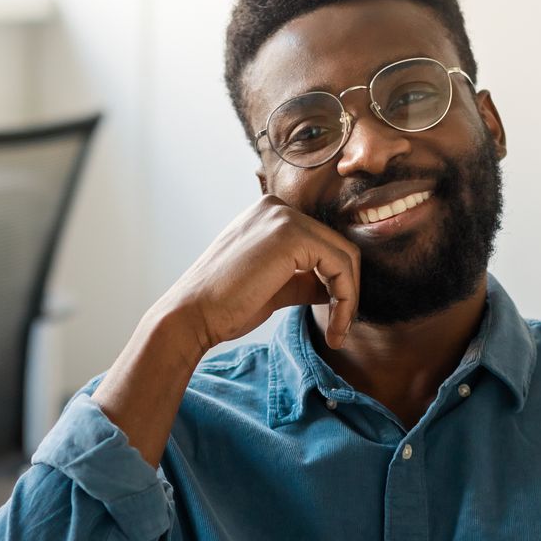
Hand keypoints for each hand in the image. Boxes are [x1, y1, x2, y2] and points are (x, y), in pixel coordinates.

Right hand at [162, 195, 360, 351]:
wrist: (192, 316)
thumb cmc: (224, 307)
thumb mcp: (273, 288)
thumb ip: (303, 281)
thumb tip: (334, 290)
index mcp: (268, 216)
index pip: (321, 244)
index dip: (335, 282)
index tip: (335, 319)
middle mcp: (276, 208)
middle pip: (338, 246)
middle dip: (347, 290)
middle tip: (341, 330)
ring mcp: (283, 217)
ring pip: (345, 255)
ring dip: (348, 298)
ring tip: (337, 332)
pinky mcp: (290, 235)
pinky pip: (339, 266)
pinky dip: (345, 298)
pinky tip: (334, 325)